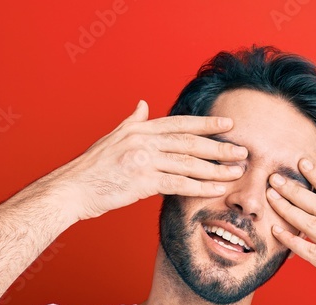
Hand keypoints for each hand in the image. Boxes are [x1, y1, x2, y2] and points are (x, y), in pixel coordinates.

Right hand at [48, 100, 248, 221]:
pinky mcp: (143, 182)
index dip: (206, 124)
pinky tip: (216, 190)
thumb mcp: (112, 138)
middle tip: (242, 151)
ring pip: (188, 163)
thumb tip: (144, 103)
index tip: (228, 126)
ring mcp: (143, 160)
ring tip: (236, 173)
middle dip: (219, 147)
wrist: (72, 189)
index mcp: (139, 129)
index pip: (180, 124)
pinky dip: (200, 187)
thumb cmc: (92, 168)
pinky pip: (178, 184)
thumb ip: (132, 121)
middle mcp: (143, 141)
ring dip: (216, 169)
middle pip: (190, 142)